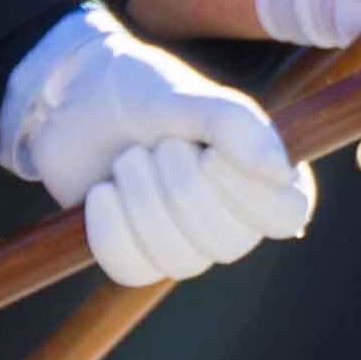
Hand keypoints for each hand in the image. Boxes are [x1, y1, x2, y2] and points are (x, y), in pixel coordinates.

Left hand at [0, 7, 314, 284]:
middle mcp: (231, 216)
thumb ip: (235, 126)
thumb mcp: (187, 96)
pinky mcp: (136, 255)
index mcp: (260, 174)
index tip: (209, 152)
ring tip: (128, 159)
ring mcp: (183, 241)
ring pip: (178, 261)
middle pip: (227, 243)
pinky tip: (101, 192)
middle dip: (182, 187)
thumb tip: (281, 173)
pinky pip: (132, 269)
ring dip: (142, 202)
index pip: (286, 215)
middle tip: (159, 145)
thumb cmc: (142, 90)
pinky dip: (111, 227)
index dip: (248, 193)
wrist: (74, 98)